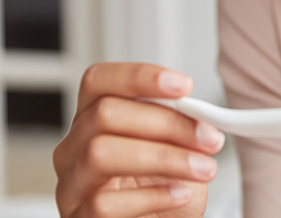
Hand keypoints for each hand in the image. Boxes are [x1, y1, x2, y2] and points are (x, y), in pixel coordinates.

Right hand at [53, 63, 224, 217]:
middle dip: (166, 123)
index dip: (139, 76)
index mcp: (93, 119)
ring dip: (162, 158)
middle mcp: (73, 147)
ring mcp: (71, 184)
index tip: (184, 86)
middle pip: (105, 114)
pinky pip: (103, 203)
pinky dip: (150, 197)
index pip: (99, 80)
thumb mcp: (171, 148)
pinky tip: (179, 194)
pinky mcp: (78, 217)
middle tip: (209, 138)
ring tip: (202, 168)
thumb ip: (175, 124)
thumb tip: (199, 113)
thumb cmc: (159, 188)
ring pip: (99, 154)